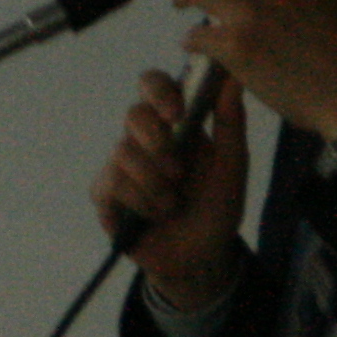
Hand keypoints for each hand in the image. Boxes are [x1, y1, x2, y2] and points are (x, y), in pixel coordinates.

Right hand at [94, 65, 247, 310]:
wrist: (201, 258)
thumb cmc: (216, 207)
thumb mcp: (232, 167)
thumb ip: (230, 123)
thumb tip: (231, 78)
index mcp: (172, 123)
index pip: (153, 85)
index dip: (159, 91)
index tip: (177, 113)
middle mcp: (142, 138)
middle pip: (133, 114)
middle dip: (157, 142)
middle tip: (178, 171)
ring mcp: (120, 164)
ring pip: (123, 152)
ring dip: (154, 184)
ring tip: (172, 206)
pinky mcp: (104, 193)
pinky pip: (111, 182)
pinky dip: (138, 201)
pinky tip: (152, 216)